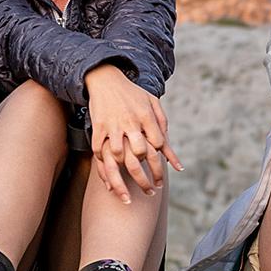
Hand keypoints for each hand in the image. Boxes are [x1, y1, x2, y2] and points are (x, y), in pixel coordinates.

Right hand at [84, 63, 180, 202]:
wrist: (105, 78)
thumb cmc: (133, 94)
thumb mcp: (152, 104)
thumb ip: (163, 126)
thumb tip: (171, 146)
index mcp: (146, 115)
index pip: (158, 143)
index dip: (160, 162)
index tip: (160, 176)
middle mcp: (130, 121)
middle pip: (139, 153)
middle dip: (145, 176)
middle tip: (150, 191)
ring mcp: (113, 124)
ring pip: (118, 155)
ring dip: (123, 174)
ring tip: (128, 192)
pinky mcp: (98, 127)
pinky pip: (99, 150)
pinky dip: (103, 165)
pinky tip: (109, 177)